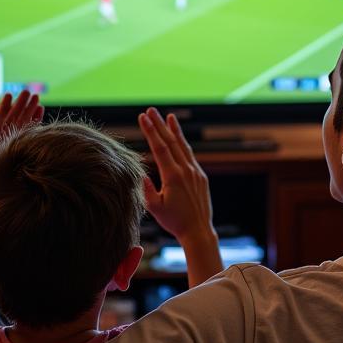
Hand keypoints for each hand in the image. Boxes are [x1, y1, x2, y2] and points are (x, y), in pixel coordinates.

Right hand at [138, 108, 220, 285]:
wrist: (198, 231)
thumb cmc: (174, 222)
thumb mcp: (155, 208)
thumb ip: (147, 190)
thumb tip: (141, 174)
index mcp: (173, 176)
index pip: (160, 147)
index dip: (151, 131)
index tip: (143, 118)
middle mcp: (186, 170)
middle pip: (171, 142)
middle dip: (159, 124)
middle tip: (150, 110)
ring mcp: (195, 172)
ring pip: (183, 146)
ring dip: (174, 130)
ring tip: (168, 116)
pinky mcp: (200, 176)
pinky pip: (189, 155)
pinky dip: (183, 144)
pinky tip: (178, 138)